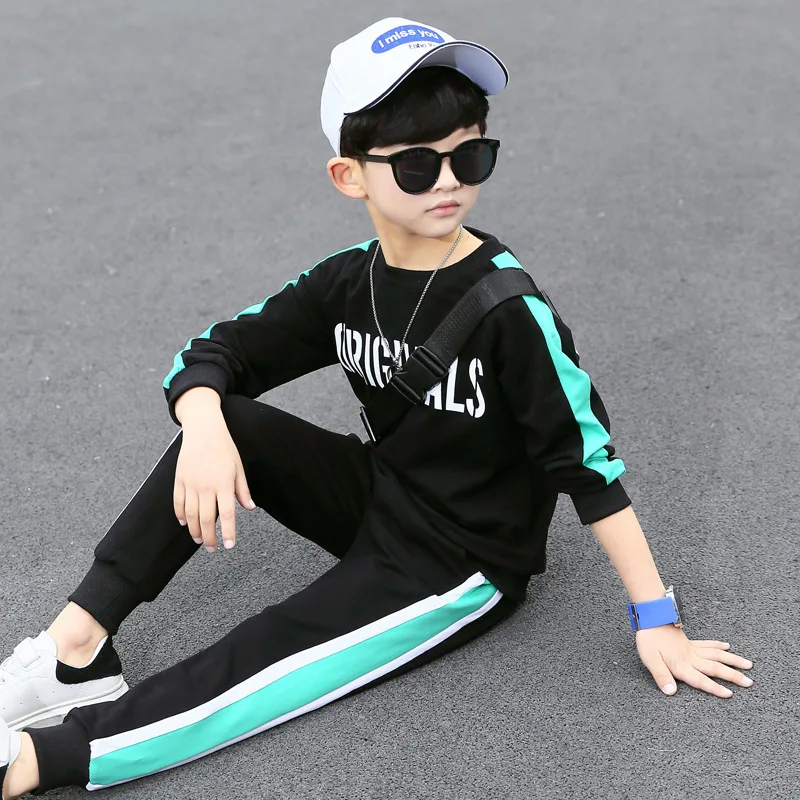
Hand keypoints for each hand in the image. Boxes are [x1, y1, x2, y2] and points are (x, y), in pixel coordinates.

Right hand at [173, 417, 255, 551]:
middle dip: (209, 538)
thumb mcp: (238, 468)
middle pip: (207, 519)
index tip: (229, 546)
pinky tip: (185, 523)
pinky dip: (180, 515)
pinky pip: (178, 503)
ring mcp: (190, 484)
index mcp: (224, 484)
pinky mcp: (179, 480)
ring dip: (194, 530)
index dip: (228, 532)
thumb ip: (242, 490)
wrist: (203, 430)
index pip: (228, 514)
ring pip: (191, 515)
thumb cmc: (224, 448)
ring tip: (199, 540)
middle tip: (212, 549)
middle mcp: (206, 486)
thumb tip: (250, 508)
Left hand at [635, 625, 753, 697]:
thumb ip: (662, 676)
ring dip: (733, 660)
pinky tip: (727, 646)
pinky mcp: (690, 641)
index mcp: (682, 665)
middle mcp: (691, 658)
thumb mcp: (651, 660)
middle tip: (750, 682)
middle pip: (715, 668)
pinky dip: (718, 646)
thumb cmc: (649, 640)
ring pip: (717, 655)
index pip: (700, 680)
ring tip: (748, 664)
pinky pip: (708, 644)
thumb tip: (671, 692)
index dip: (714, 688)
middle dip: (733, 676)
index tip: (730, 694)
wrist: (651, 618)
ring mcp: (692, 648)